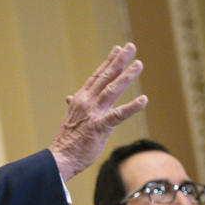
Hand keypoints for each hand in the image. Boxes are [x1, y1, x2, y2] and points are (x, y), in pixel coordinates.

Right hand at [49, 43, 145, 180]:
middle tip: (131, 46)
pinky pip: (118, 115)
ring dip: (126, 77)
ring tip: (138, 65)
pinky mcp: (99, 127)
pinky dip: (131, 107)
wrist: (60, 158)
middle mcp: (86, 102)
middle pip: (105, 77)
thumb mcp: (71, 118)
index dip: (108, 61)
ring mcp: (93, 114)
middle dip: (119, 61)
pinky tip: (143, 100)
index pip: (97, 76)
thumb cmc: (68, 140)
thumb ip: (75, 105)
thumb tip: (69, 98)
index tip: (118, 49)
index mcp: (81, 99)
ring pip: (112, 90)